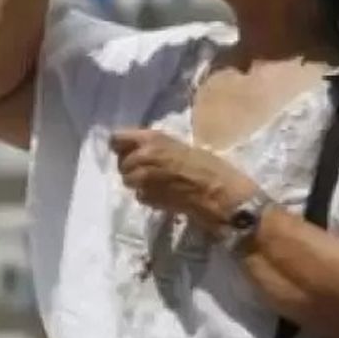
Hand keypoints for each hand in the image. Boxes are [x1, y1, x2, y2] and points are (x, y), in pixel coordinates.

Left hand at [110, 129, 258, 232]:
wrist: (221, 193)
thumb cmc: (210, 167)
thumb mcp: (180, 146)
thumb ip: (157, 148)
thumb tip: (142, 151)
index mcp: (152, 139)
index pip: (117, 139)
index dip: (121, 147)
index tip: (128, 151)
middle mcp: (142, 156)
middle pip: (122, 163)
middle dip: (131, 168)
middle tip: (150, 172)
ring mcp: (142, 179)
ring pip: (128, 180)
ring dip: (138, 184)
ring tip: (159, 184)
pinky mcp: (147, 198)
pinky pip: (139, 195)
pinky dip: (148, 196)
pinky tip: (165, 195)